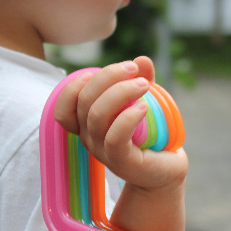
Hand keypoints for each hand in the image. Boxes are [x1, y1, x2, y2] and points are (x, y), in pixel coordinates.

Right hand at [54, 56, 187, 190]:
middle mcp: (90, 137)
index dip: (74, 85)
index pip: (63, 107)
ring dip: (120, 92)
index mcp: (87, 124)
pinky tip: (144, 108)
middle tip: (134, 70)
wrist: (166, 171)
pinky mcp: (121, 161)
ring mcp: (103, 151)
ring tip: (144, 85)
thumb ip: (140, 80)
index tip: (98, 71)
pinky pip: (115, 137)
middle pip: (83, 101)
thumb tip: (141, 60)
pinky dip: (128, 117)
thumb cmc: (152, 136)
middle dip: (107, 76)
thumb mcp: (145, 102)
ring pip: (97, 115)